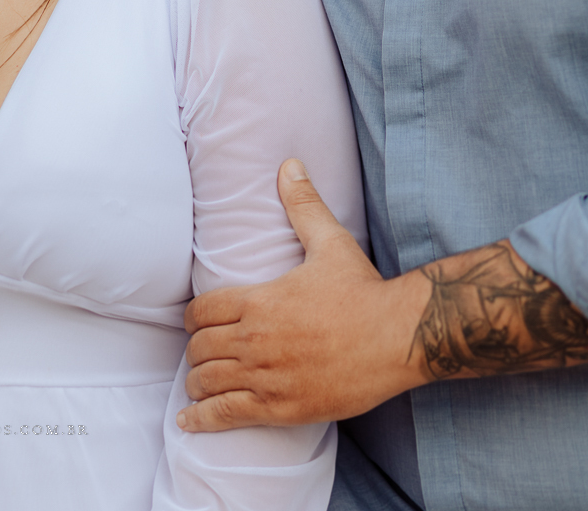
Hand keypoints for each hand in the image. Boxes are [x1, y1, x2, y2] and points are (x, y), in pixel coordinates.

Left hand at [177, 159, 430, 431]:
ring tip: (197, 382)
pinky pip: (228, 416)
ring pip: (208, 381)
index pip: (202, 311)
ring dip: (197, 381)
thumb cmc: (362, 289)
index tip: (196, 322)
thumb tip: (289, 165)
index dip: (193, 318)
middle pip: (201, 347)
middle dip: (196, 349)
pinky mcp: (282, 408)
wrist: (397, 337)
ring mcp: (267, 377)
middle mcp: (255, 339)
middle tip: (203, 351)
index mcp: (259, 300)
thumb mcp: (330, 241)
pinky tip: (189, 422)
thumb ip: (303, 204)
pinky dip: (202, 419)